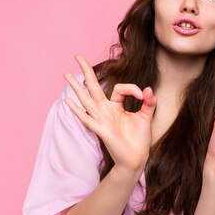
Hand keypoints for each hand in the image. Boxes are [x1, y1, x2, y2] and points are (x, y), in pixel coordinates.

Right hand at [63, 55, 156, 171]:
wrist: (137, 158)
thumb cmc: (139, 139)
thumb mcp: (146, 116)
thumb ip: (149, 102)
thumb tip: (148, 89)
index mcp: (115, 107)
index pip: (118, 88)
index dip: (132, 88)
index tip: (143, 95)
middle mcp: (105, 111)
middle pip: (93, 88)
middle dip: (86, 71)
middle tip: (78, 56)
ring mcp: (101, 120)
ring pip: (86, 100)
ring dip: (76, 87)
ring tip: (66, 74)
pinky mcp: (101, 130)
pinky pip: (87, 119)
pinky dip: (77, 111)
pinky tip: (68, 101)